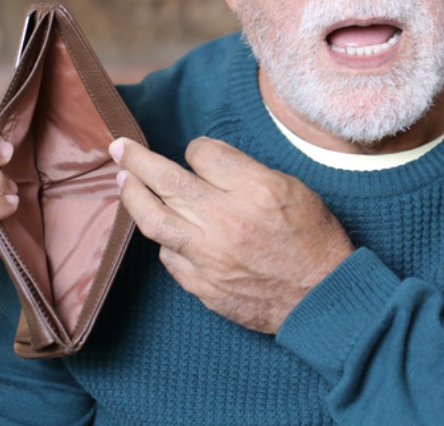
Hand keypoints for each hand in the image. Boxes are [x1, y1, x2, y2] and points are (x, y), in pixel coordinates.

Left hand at [110, 136, 352, 333]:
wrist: (323, 296)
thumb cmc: (315, 240)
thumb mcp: (295, 189)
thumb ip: (249, 172)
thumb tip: (209, 161)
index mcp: (255, 189)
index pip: (203, 153)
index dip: (198, 149)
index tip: (199, 154)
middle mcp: (226, 219)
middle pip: (167, 179)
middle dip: (138, 159)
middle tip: (120, 147)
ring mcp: (209, 255)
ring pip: (153, 219)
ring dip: (132, 196)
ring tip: (123, 181)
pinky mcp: (202, 284)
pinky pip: (168, 256)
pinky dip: (163, 239)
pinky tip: (163, 230)